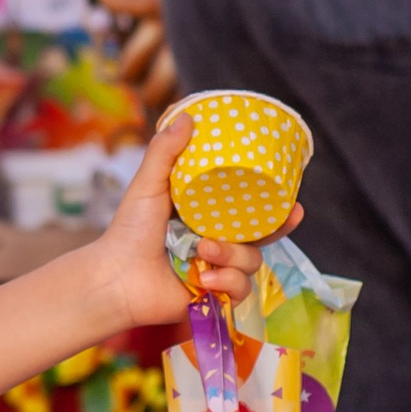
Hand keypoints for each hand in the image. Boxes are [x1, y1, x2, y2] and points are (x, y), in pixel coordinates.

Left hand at [83, 114, 300, 330]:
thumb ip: (165, 153)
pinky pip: (240, 289)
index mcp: (207, 217)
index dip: (275, 208)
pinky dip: (226, 283)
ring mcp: (217, 269)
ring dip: (233, 256)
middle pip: (260, 238)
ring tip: (204, 252)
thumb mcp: (148, 185)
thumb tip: (187, 116)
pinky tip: (203, 281)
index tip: (294, 202)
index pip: (250, 211)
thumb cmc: (129, 231)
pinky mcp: (215, 295)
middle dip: (275, 230)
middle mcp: (217, 242)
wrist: (116, 277)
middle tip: (287, 217)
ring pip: (251, 262)